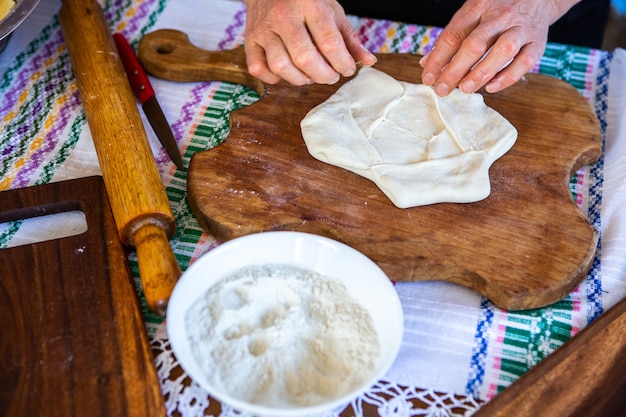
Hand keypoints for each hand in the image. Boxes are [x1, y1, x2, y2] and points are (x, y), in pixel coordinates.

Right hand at [242, 0, 376, 85]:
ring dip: (301, 79)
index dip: (342, 63)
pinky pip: (259, 69)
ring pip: (281, 67)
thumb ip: (349, 38)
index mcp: (309, 4)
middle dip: (324, 75)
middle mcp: (283, 16)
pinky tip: (288, 72)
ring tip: (311, 75)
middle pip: (305, 59)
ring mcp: (263, 28)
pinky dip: (274, 78)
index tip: (348, 69)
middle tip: (331, 76)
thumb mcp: (331, 11)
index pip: (329, 42)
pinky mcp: (249, 39)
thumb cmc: (305, 1)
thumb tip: (368, 61)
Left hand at [420, 0, 580, 95]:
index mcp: (478, 7)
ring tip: (465, 89)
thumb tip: (427, 63)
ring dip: (480, 73)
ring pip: (502, 52)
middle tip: (442, 89)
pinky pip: (524, 61)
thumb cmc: (497, 8)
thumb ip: (450, 38)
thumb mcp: (471, 14)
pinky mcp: (537, 42)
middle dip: (455, 70)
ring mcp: (520, 28)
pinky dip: (507, 77)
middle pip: (475, 45)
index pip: (453, 35)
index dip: (438, 59)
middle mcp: (500, 16)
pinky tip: (491, 87)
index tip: (428, 78)